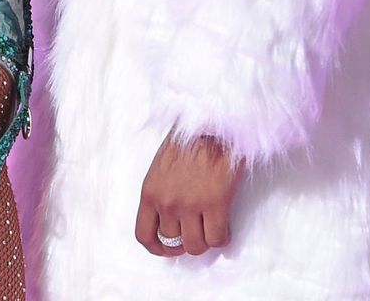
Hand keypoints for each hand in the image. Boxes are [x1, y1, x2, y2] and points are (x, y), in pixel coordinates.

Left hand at [135, 134, 240, 257]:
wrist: (213, 121)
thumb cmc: (189, 138)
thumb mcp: (162, 166)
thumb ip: (162, 192)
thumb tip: (170, 218)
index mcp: (150, 192)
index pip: (145, 235)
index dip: (158, 248)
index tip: (168, 248)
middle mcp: (167, 202)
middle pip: (173, 243)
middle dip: (185, 242)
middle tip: (196, 233)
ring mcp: (191, 205)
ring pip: (195, 246)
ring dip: (204, 241)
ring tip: (211, 228)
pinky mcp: (216, 203)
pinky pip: (217, 239)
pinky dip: (222, 238)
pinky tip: (224, 225)